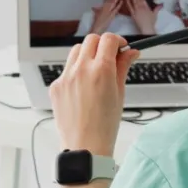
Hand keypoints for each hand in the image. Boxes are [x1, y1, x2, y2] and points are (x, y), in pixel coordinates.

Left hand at [49, 34, 139, 156]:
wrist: (85, 146)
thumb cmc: (105, 125)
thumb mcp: (119, 93)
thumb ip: (123, 68)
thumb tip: (131, 53)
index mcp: (101, 70)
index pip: (108, 40)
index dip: (118, 41)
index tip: (121, 48)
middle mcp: (81, 70)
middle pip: (91, 40)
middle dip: (102, 45)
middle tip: (110, 57)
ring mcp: (65, 77)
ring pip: (76, 51)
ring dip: (87, 54)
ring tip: (96, 71)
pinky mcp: (56, 86)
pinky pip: (66, 70)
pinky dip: (76, 71)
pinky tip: (83, 88)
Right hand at [90, 0, 121, 33]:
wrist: (97, 28)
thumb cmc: (96, 22)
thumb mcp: (96, 14)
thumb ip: (96, 10)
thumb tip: (94, 7)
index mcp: (102, 8)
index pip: (107, 1)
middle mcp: (105, 9)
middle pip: (110, 1)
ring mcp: (109, 12)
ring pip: (113, 4)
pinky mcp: (112, 16)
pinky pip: (116, 9)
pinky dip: (119, 5)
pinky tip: (121, 2)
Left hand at [125, 0, 156, 34]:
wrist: (147, 28)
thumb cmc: (151, 22)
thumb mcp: (155, 14)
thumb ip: (157, 8)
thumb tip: (161, 5)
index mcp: (146, 7)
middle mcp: (141, 8)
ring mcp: (136, 11)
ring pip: (134, 1)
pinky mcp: (133, 14)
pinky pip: (130, 7)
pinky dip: (128, 3)